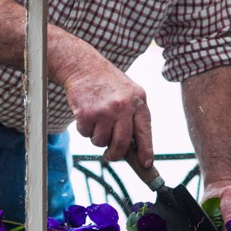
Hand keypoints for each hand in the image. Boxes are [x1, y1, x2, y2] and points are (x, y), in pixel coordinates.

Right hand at [62, 53, 153, 167]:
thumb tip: (136, 150)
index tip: (146, 165)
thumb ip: (134, 117)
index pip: (145, 132)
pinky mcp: (86, 113)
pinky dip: (84, 129)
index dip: (146, 151)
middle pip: (121, 144)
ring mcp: (104, 110)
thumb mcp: (129, 94)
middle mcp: (123, 106)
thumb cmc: (108, 83)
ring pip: (101, 141)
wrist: (84, 66)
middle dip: (115, 154)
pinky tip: (86, 113)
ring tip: (97, 120)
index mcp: (138, 101)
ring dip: (97, 137)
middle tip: (110, 155)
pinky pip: (85, 134)